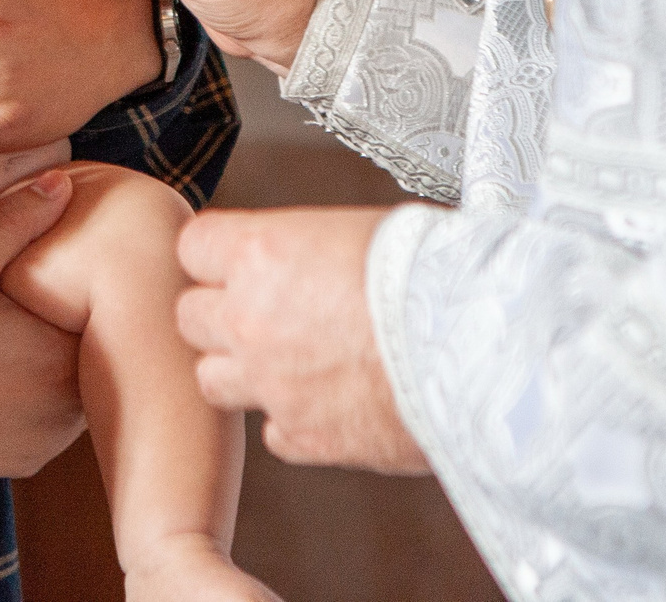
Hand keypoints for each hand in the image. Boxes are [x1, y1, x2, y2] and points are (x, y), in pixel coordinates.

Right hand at [0, 168, 85, 477]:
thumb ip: (12, 220)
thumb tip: (62, 182)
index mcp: (71, 355)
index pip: (102, 314)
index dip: (82, 290)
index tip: (63, 277)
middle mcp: (74, 406)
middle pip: (89, 350)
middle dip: (69, 325)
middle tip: (38, 303)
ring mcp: (52, 439)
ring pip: (70, 387)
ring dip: (53, 363)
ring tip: (22, 337)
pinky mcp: (29, 460)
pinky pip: (46, 421)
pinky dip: (32, 399)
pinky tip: (4, 377)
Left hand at [175, 206, 428, 473]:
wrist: (476, 347)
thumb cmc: (432, 272)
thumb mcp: (362, 229)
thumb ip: (310, 251)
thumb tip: (309, 257)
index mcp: (259, 253)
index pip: (191, 247)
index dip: (215, 254)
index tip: (237, 258)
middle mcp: (249, 319)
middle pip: (189, 316)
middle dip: (219, 312)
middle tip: (261, 310)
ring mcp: (269, 384)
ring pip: (211, 380)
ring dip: (242, 370)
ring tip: (289, 359)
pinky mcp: (303, 436)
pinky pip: (272, 430)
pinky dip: (294, 419)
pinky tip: (331, 401)